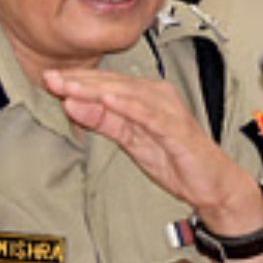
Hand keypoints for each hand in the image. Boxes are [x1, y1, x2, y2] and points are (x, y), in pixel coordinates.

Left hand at [42, 68, 262, 233]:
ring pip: (127, 94)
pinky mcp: (176, 127)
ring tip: (71, 87)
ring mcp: (168, 109)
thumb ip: (104, 122)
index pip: (106, 84)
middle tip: (51, 78)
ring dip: (97, 90)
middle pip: (113, 84)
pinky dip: (128, 106)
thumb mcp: (130, 140)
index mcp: (145, 96)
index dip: (78, 80)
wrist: (212, 184)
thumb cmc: (175, 160)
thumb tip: (72, 105)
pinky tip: (109, 101)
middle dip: (80, 81)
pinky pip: (149, 114)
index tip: (50, 78)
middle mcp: (157, 95)